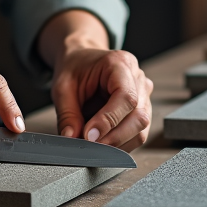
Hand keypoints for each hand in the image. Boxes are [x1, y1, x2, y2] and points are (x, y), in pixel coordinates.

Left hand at [37, 10, 152, 150]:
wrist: (82, 61)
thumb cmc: (75, 68)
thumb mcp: (62, 87)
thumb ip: (67, 114)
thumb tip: (72, 139)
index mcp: (120, 64)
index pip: (125, 97)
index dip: (109, 120)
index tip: (90, 136)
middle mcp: (137, 78)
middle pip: (139, 117)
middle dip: (114, 137)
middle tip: (90, 146)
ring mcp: (143, 94)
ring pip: (141, 129)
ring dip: (117, 143)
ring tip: (94, 144)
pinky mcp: (142, 109)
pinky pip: (137, 134)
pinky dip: (120, 143)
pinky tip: (103, 141)